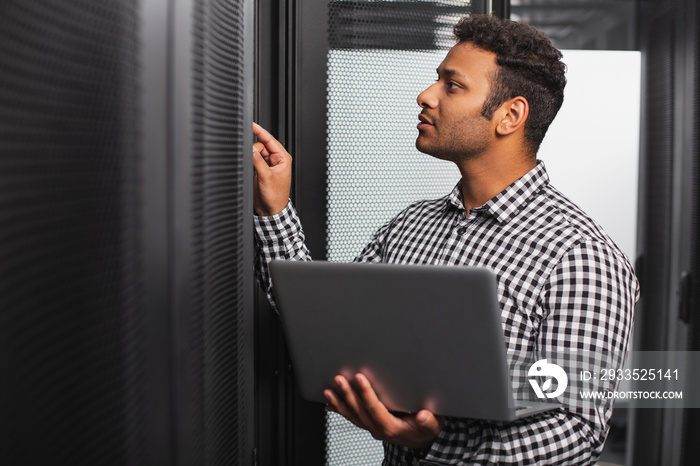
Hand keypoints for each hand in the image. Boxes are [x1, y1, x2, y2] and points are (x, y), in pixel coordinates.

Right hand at [252, 122, 291, 215]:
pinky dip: (249, 162)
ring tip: (254, 170)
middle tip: (253, 162)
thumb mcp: (266, 177)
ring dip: (252, 158)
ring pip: (255, 153)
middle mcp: (275, 160)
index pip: (270, 140)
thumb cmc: (275, 197)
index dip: (261, 131)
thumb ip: (258, 161)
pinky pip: (252, 160)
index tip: (252, 125)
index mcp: (283, 158)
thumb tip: (250, 149)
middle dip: (254, 151)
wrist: (270, 210)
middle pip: (260, 146)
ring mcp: (267, 165)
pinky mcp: (259, 170)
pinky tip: (250, 169)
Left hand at [324, 373, 443, 449]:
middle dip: (347, 394)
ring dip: (340, 402)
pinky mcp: (369, 424)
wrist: (421, 440)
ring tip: (329, 390)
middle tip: (338, 380)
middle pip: (359, 412)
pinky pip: (352, 418)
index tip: (360, 379)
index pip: (375, 409)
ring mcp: (372, 428)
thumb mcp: (433, 425)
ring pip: (352, 416)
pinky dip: (340, 410)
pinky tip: (331, 404)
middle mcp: (379, 429)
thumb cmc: (426, 429)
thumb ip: (429, 422)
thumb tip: (423, 416)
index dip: (366, 394)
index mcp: (392, 428)